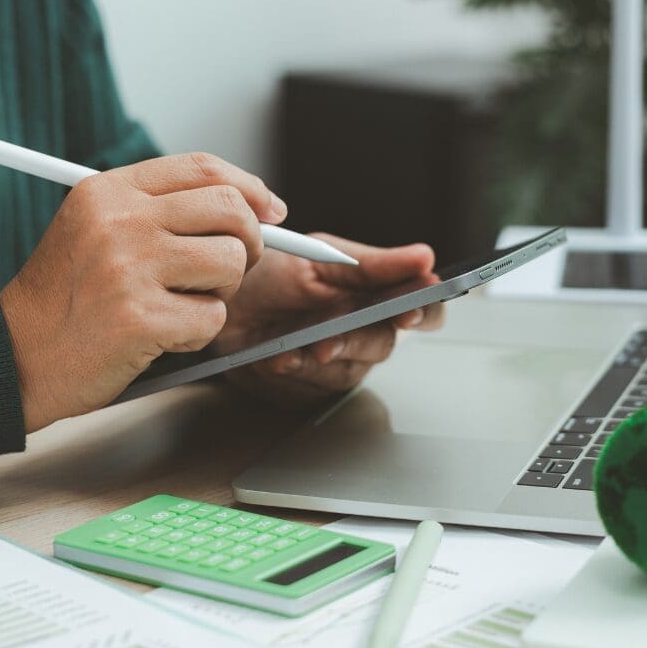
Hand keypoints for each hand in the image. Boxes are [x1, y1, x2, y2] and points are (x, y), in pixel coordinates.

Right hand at [0, 153, 286, 431]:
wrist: (16, 356)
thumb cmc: (70, 295)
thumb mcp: (99, 228)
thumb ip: (166, 209)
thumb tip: (260, 207)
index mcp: (109, 191)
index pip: (203, 167)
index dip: (250, 188)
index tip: (272, 210)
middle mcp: (120, 222)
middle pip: (231, 210)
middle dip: (251, 241)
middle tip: (235, 266)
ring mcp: (129, 269)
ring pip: (231, 263)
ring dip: (221, 291)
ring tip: (180, 303)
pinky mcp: (139, 318)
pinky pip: (212, 318)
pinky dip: (198, 332)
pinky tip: (161, 334)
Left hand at [222, 235, 444, 410]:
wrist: (221, 302)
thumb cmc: (269, 273)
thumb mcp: (322, 258)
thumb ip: (375, 264)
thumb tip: (424, 257)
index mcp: (374, 294)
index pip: (422, 308)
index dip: (424, 313)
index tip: (409, 312)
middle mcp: (363, 330)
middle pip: (383, 344)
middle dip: (354, 341)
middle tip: (329, 340)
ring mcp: (339, 362)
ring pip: (348, 371)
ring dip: (317, 360)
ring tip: (290, 348)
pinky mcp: (312, 388)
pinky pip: (314, 390)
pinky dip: (294, 373)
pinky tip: (277, 358)